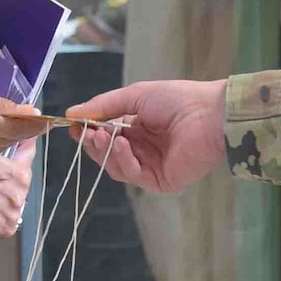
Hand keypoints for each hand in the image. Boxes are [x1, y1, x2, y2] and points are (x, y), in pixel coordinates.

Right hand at [66, 79, 227, 193]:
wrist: (210, 114)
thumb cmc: (177, 100)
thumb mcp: (134, 97)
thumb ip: (103, 107)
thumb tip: (70, 113)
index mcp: (140, 129)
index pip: (107, 136)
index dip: (89, 132)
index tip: (71, 125)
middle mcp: (144, 149)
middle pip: (108, 154)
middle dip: (94, 143)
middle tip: (84, 132)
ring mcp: (153, 167)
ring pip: (116, 167)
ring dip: (106, 152)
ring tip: (103, 136)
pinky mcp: (162, 182)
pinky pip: (134, 175)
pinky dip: (124, 161)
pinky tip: (124, 145)